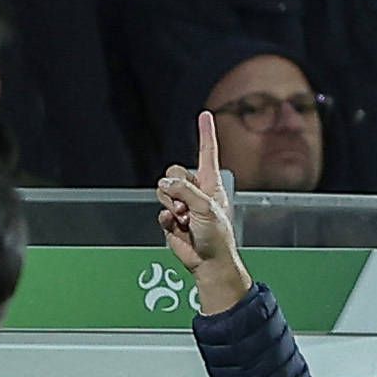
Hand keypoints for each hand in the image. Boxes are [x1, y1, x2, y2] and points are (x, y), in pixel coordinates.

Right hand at [155, 111, 250, 314]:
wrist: (209, 262)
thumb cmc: (216, 237)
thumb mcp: (206, 208)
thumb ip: (185, 190)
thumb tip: (164, 184)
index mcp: (211, 183)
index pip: (207, 152)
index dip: (205, 133)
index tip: (205, 114)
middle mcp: (196, 190)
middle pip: (173, 171)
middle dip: (176, 188)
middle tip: (187, 208)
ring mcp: (182, 204)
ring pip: (162, 190)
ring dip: (171, 205)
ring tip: (185, 220)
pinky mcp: (171, 219)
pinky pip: (160, 210)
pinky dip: (167, 219)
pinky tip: (178, 228)